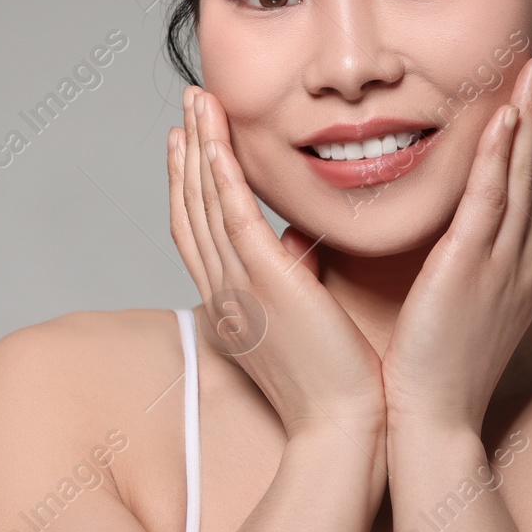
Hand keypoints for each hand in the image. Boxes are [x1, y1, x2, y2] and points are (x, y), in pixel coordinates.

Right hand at [169, 86, 386, 440]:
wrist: (343, 430)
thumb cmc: (333, 384)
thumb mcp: (302, 322)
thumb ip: (291, 279)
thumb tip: (295, 244)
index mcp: (231, 303)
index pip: (200, 229)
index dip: (190, 180)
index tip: (191, 138)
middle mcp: (224, 292)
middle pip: (191, 208)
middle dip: (187, 151)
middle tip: (188, 103)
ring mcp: (240, 289)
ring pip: (206, 205)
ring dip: (199, 148)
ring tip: (198, 101)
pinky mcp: (266, 287)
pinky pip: (234, 222)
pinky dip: (219, 180)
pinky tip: (213, 144)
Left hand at [380, 43, 531, 435]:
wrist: (435, 422)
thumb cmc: (440, 372)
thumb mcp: (470, 310)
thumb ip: (472, 266)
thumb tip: (462, 241)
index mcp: (527, 270)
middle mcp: (526, 260)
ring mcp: (503, 263)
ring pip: (525, 174)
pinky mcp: (469, 268)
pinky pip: (489, 200)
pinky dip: (500, 154)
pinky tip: (506, 116)